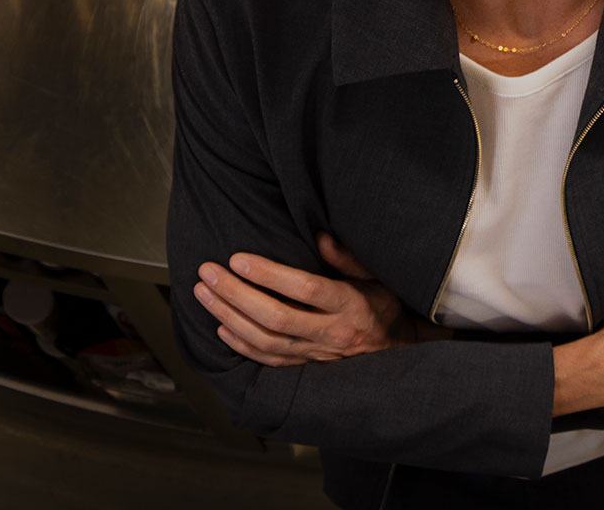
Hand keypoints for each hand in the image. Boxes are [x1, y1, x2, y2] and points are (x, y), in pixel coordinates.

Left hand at [195, 233, 445, 366]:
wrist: (398, 351)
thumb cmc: (384, 306)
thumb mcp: (376, 276)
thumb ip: (347, 258)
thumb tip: (319, 236)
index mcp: (350, 304)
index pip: (304, 289)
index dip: (269, 274)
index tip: (238, 259)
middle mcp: (332, 333)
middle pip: (275, 317)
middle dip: (236, 294)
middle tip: (208, 273)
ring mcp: (318, 354)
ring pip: (265, 341)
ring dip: (229, 316)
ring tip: (204, 293)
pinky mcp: (308, 368)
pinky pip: (269, 361)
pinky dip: (241, 345)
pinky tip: (220, 326)